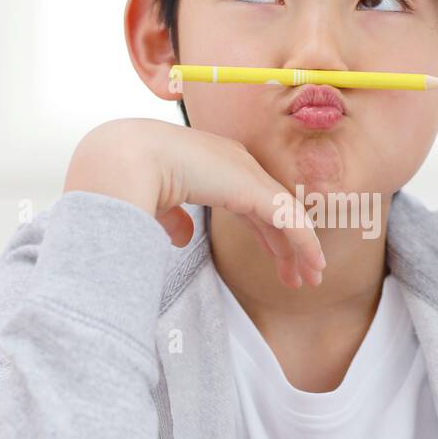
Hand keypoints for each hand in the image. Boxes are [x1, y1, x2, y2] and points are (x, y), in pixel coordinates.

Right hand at [64, 118, 325, 289]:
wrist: (123, 160)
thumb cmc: (128, 177)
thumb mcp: (157, 200)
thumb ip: (174, 216)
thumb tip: (182, 236)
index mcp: (213, 164)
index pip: (251, 201)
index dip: (266, 232)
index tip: (277, 261)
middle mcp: (235, 163)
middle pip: (273, 209)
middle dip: (286, 244)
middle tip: (299, 275)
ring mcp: (247, 173)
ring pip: (287, 216)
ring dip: (301, 249)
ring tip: (311, 278)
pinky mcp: (253, 189)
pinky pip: (289, 220)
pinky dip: (304, 243)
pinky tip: (313, 264)